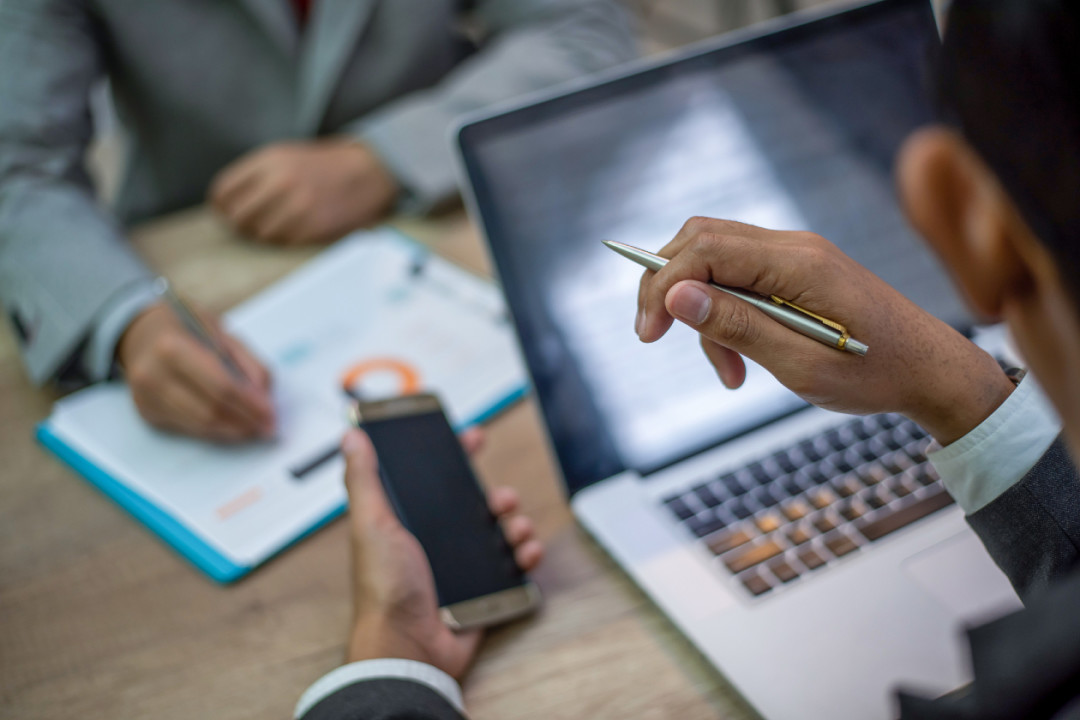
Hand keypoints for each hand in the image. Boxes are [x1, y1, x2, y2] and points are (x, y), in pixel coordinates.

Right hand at [117, 302, 275, 441]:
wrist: (136, 331)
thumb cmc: (183, 328)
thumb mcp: (219, 331)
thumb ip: (247, 363)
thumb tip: (266, 397)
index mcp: (173, 347)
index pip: (221, 386)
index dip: (250, 405)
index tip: (272, 414)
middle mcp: (154, 375)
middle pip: (211, 410)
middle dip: (245, 422)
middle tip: (269, 427)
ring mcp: (147, 397)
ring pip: (200, 425)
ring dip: (233, 432)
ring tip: (256, 430)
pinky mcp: (147, 412)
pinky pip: (189, 428)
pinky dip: (215, 430)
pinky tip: (233, 427)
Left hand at [208, 139, 399, 245]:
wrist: (369, 171)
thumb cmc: (324, 165)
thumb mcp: (286, 155)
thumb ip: (255, 173)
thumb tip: (225, 201)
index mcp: (269, 161)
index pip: (223, 190)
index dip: (220, 205)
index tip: (224, 210)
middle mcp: (280, 183)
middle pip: (237, 216)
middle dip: (237, 223)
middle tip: (244, 225)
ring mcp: (297, 207)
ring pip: (258, 234)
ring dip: (260, 235)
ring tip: (269, 229)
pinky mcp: (313, 228)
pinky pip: (283, 243)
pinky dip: (282, 241)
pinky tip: (289, 232)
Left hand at [342, 427, 542, 679]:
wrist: (408, 647)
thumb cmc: (384, 590)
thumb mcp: (371, 525)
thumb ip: (364, 480)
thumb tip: (351, 436)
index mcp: (407, 522)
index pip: (434, 480)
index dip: (454, 456)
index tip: (472, 437)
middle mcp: (434, 541)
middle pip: (474, 504)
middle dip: (495, 494)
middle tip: (502, 497)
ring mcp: (460, 566)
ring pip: (498, 532)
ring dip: (514, 523)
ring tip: (514, 526)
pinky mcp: (481, 590)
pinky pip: (512, 566)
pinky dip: (524, 555)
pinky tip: (524, 551)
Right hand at [636, 217, 1015, 444]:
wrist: (932, 371)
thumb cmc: (875, 374)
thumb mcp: (801, 364)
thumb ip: (737, 326)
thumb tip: (676, 295)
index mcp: (798, 263)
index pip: (705, 250)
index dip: (663, 285)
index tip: (648, 333)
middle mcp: (794, 247)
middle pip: (702, 240)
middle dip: (668, 285)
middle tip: (653, 335)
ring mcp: (797, 255)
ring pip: (716, 260)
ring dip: (701, 311)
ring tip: (727, 372)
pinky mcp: (798, 272)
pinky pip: (741, 278)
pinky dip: (725, 314)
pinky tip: (740, 362)